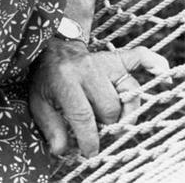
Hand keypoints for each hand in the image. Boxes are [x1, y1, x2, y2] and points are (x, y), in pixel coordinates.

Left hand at [30, 42, 169, 156]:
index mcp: (64, 79)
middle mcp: (86, 68)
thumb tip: (61, 151)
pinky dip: (154, 66)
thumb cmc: (47, 80)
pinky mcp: (116, 58)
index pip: (82, 115)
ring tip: (113, 117)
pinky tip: (163, 76)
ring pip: (128, 95)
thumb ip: (50, 127)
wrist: (52, 50)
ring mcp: (103, 62)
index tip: (90, 152)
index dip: (89, 139)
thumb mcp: (38, 102)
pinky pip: (140, 58)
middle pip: (109, 108)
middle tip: (97, 126)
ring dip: (124, 111)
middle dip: (105, 124)